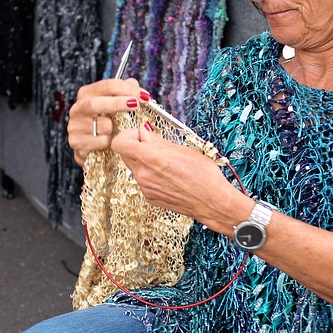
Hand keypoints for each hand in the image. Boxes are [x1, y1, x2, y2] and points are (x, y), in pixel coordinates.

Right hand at [67, 78, 149, 165]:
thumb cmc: (101, 121)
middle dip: (118, 103)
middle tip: (136, 105)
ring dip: (116, 127)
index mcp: (86, 94)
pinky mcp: (78, 143)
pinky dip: (111, 141)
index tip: (144, 96)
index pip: (107, 86)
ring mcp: (76, 126)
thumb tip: (133, 82)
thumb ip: (121, 92)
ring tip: (118, 129)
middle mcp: (78, 108)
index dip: (128, 89)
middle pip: (96, 103)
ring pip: (103, 125)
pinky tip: (110, 140)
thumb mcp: (110, 104)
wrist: (86, 144)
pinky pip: (102, 141)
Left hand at [111, 123, 246, 231]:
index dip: (128, 135)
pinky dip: (150, 174)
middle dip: (136, 146)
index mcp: (149, 158)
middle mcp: (143, 174)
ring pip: (134, 167)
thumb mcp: (180, 149)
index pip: (119, 142)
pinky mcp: (150, 197)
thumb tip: (143, 131)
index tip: (140, 133)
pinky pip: (143, 180)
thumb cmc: (203, 174)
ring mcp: (145, 188)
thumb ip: (156, 140)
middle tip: (154, 144)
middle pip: (125, 154)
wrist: (212, 202)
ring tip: (165, 160)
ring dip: (143, 160)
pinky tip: (168, 174)